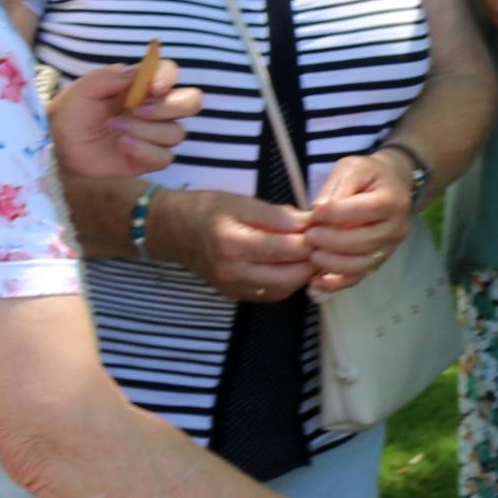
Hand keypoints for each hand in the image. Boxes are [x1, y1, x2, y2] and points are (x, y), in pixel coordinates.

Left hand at [47, 58, 198, 180]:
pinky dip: (145, 151)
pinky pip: (165, 157)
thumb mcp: (85, 88)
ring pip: (176, 133)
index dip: (168, 77)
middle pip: (191, 102)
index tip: (152, 87)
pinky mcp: (148, 159)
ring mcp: (154, 135)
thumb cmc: (72, 110)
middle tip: (138, 111)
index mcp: (142, 86)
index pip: (170, 73)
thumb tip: (139, 73)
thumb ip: (111, 77)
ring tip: (115, 129)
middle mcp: (154, 108)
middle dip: (171, 107)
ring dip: (146, 131)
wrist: (59, 143)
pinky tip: (123, 145)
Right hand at [174, 190, 317, 300]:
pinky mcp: (235, 294)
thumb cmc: (206, 209)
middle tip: (325, 243)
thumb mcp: (242, 202)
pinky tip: (293, 265)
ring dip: (303, 274)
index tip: (326, 228)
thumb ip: (278, 216)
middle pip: (289, 275)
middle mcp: (233, 271)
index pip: (287, 248)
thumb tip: (312, 223)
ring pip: (283, 289)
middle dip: (313, 260)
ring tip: (312, 253)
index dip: (312, 239)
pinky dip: (288, 281)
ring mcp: (233, 287)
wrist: (172, 230)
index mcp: (233, 243)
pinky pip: (271, 294)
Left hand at [302, 152, 418, 288]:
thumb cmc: (369, 175)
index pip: (365, 211)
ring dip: (333, 263)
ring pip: (362, 264)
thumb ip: (337, 186)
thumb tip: (318, 210)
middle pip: (364, 241)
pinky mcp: (378, 261)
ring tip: (312, 255)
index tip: (314, 213)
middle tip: (309, 237)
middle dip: (333, 242)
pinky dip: (336, 284)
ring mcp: (389, 248)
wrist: (392, 186)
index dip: (337, 214)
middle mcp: (396, 228)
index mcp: (392, 201)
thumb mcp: (353, 168)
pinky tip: (315, 284)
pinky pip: (358, 277)